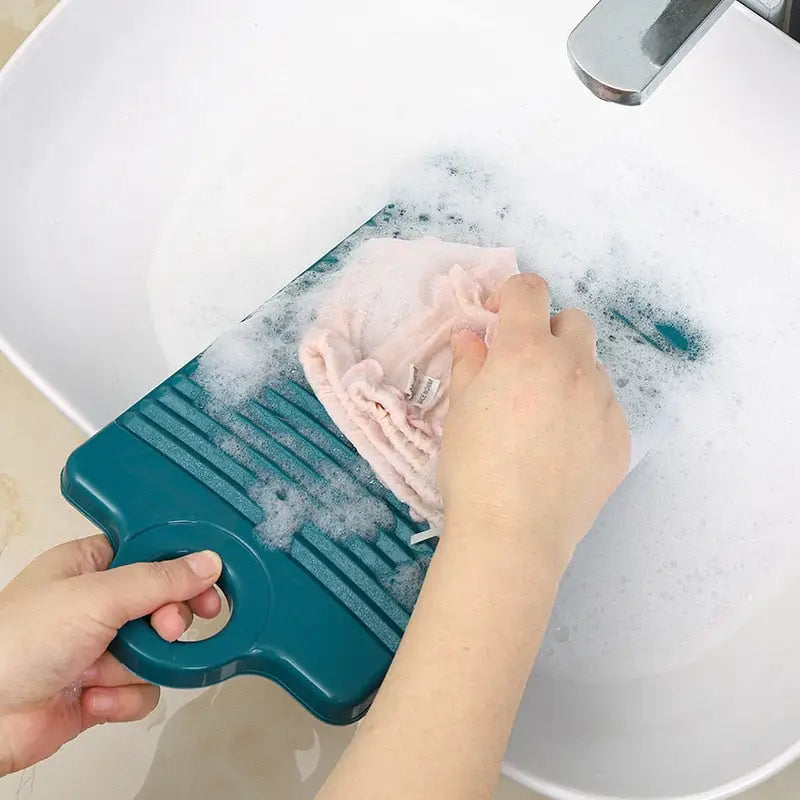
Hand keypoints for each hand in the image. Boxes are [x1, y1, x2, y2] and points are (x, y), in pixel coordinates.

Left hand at [0, 535, 222, 775]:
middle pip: (164, 605)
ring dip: (138, 666)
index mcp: (90, 565)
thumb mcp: (97, 597)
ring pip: (158, 651)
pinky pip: (142, 690)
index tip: (210, 580)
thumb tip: (208, 562)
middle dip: (166, 623)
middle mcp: (97, 604)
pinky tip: (92, 701)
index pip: (153, 554)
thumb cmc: (18, 641)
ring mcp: (100, 649)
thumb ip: (159, 580)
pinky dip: (122, 699)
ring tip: (107, 673)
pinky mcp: (100, 692)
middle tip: (168, 629)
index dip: (184, 567)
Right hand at [439, 273, 629, 573]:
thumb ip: (469, 365)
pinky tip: (562, 449)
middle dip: (549, 332)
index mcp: (526, 350)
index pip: (529, 290)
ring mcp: (603, 402)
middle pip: (573, 321)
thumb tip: (471, 338)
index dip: (511, 296)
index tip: (498, 319)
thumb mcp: (459, 411)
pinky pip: (605, 408)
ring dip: (569, 374)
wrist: (513, 532)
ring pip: (592, 367)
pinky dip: (585, 413)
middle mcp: (573, 366)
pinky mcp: (620, 437)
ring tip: (543, 417)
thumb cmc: (474, 469)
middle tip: (524, 367)